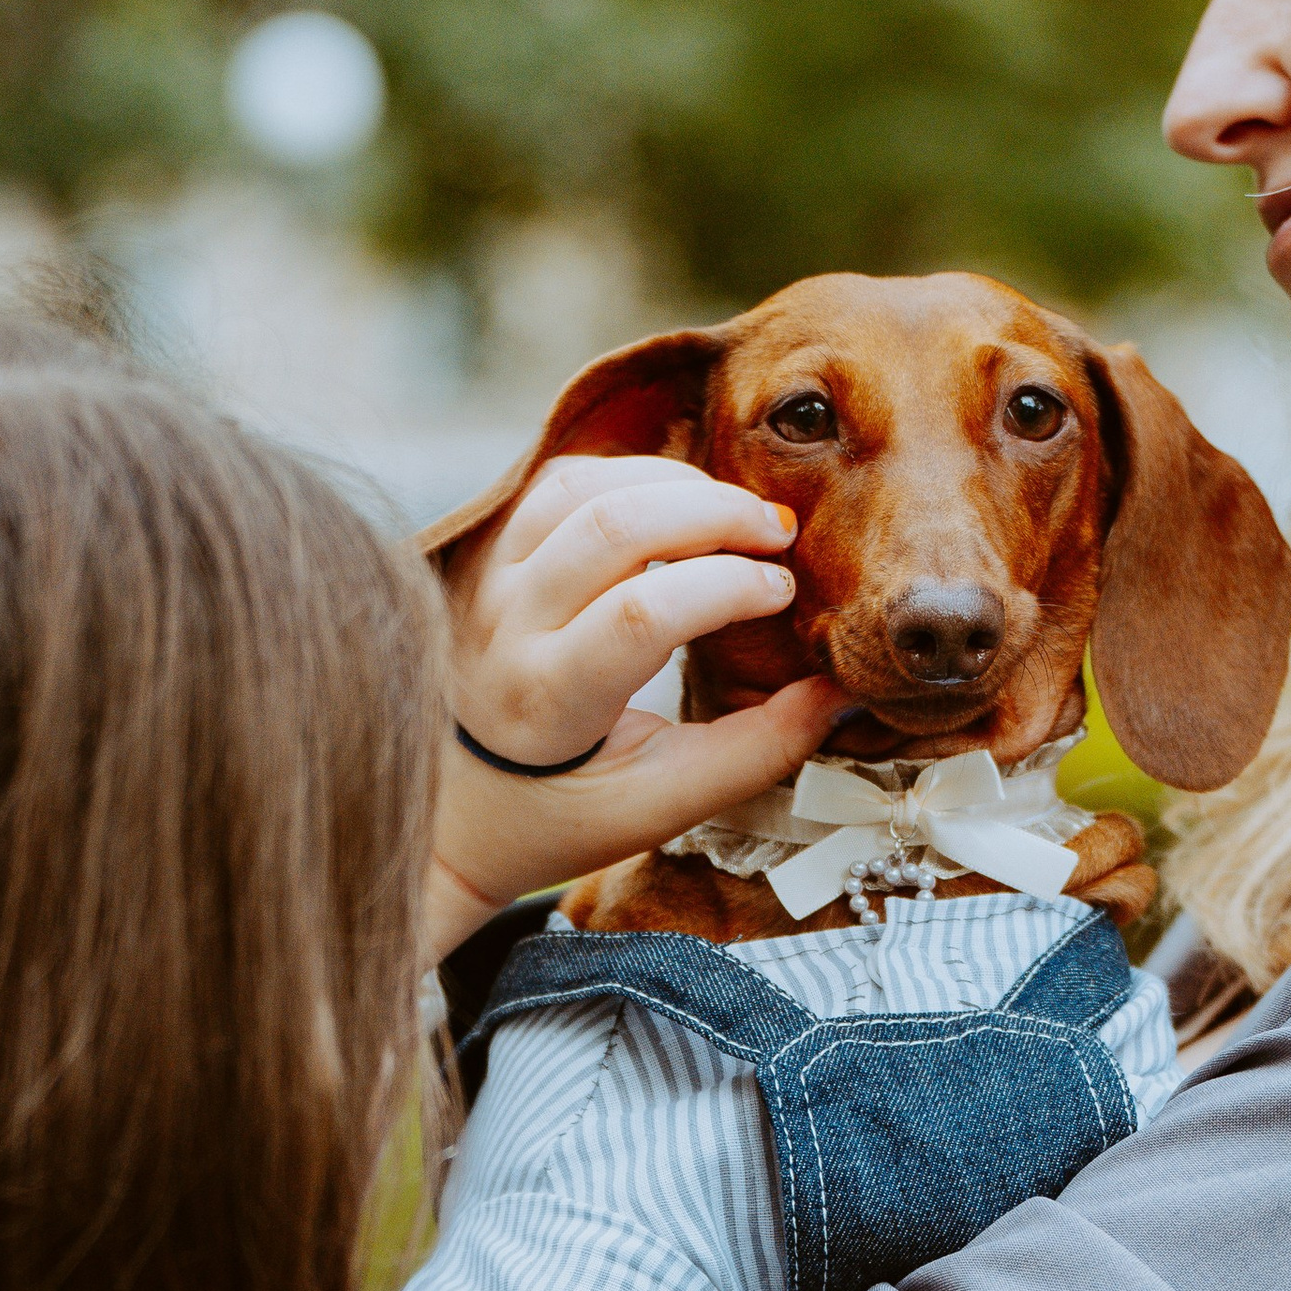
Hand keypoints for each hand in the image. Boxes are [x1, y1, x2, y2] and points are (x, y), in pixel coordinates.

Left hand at [427, 455, 840, 955]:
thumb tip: (844, 690)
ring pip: (577, 486)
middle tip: (778, 533)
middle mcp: (502, 628)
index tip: (783, 594)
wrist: (446, 813)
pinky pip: (553, 482)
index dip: (726, 586)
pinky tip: (673, 501)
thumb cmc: (558, 817)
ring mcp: (482, 581)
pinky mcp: (479, 553)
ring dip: (669, 482)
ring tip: (732, 514)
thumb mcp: (662, 806)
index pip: (639, 613)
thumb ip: (758, 751)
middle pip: (609, 526)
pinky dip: (624, 474)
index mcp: (546, 703)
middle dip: (713, 512)